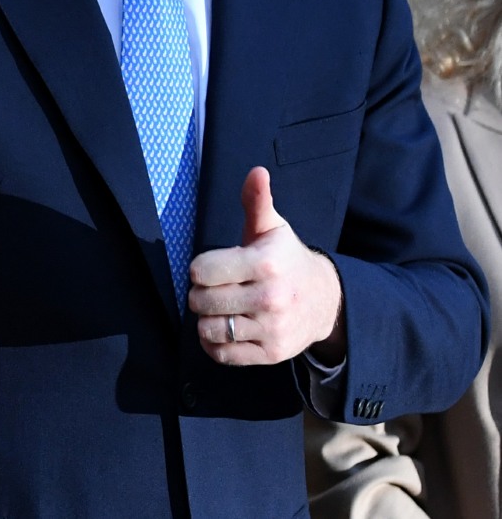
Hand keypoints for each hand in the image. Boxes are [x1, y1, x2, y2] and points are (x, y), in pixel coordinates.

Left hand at [187, 166, 343, 364]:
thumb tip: (256, 172)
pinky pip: (223, 354)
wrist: (326, 300)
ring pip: (210, 329)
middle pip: (202, 301)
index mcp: (265, 264)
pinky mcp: (271, 354)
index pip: (203, 271)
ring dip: (206, 319)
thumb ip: (257, 201)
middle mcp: (270, 298)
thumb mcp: (273, 227)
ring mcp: (271, 329)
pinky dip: (214, 344)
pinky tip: (223, 328)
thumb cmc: (288, 258)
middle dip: (200, 293)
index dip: (199, 268)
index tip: (210, 267)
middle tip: (212, 288)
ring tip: (218, 307)